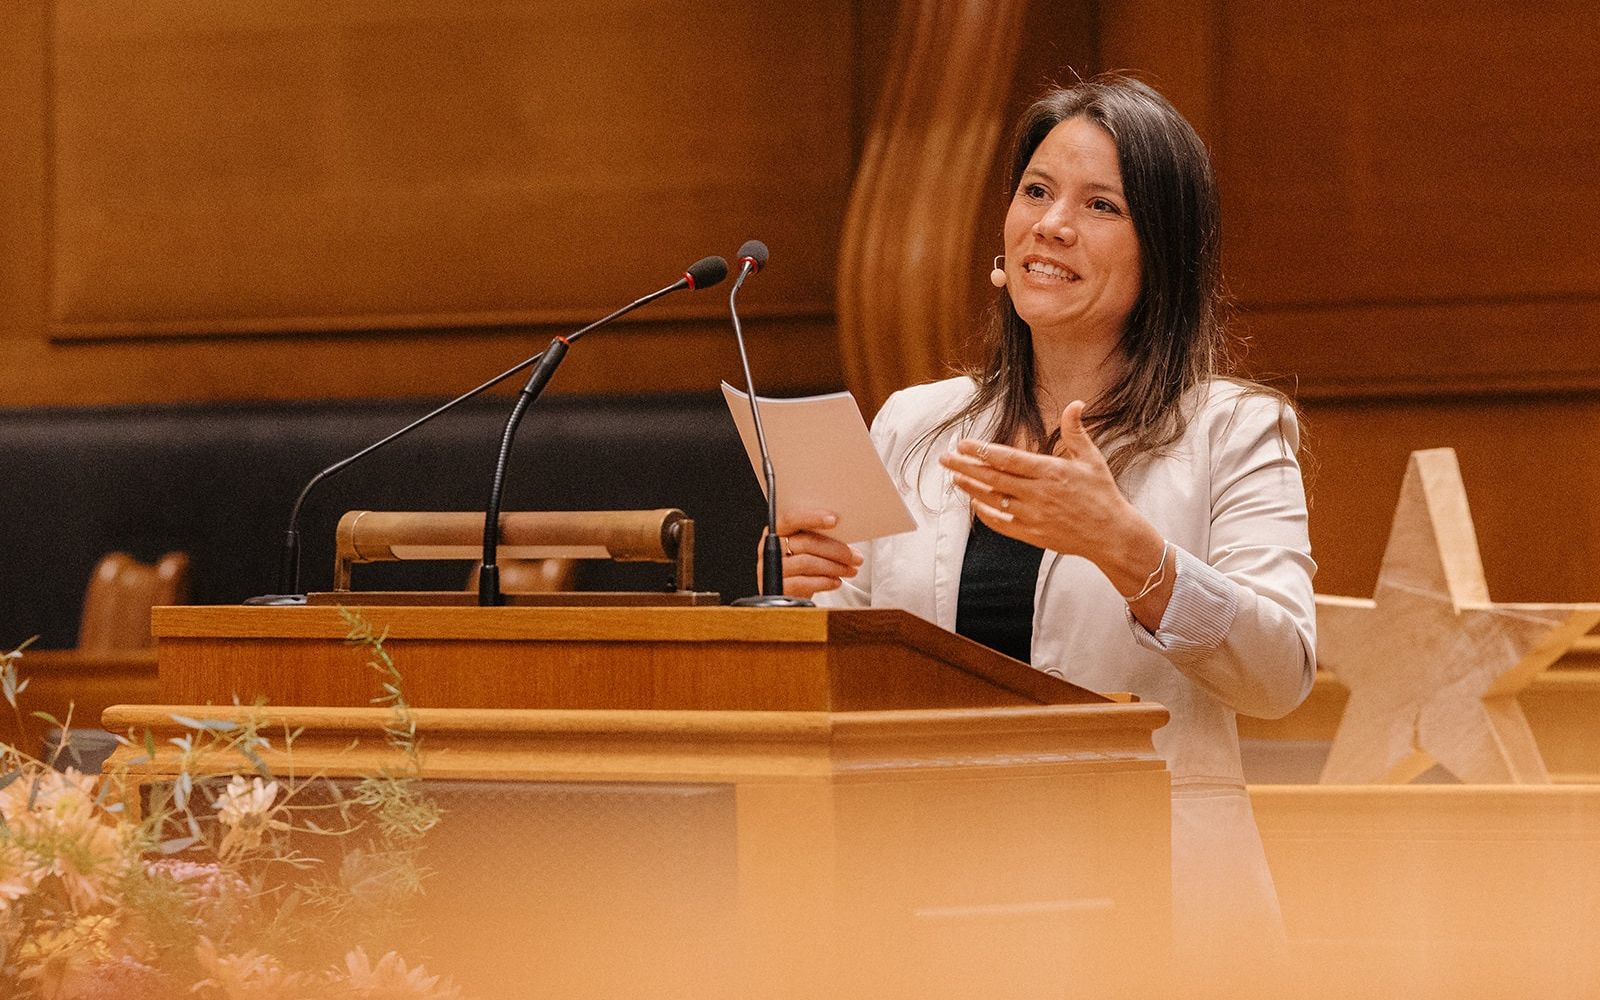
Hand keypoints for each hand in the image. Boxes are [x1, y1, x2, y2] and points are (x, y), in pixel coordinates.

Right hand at [757, 509, 862, 598]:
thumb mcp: (807, 548)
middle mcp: (770, 548)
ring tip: (850, 570)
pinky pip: (803, 583)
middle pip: (805, 543)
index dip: (812, 517)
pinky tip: (836, 582)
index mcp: (777, 531)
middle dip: (836, 549)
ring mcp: (771, 569)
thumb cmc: (800, 567)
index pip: (791, 518)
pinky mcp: (777, 589)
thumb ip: (819, 537)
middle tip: (856, 557)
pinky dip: (824, 582)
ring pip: (807, 562)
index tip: (835, 520)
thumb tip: (846, 532)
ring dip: (834, 566)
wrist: (788, 594)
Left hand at [938, 401, 1155, 579]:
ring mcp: (1033, 516)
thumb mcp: (1092, 459)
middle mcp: (1038, 494)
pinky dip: (985, 513)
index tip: (963, 443)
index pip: (1008, 458)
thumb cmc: (1102, 494)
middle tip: (944, 457)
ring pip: (993, 500)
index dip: (982, 450)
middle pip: (993, 478)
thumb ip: (1076, 431)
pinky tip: (975, 503)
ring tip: (954, 477)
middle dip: (965, 466)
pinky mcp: (1031, 534)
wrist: (1111, 535)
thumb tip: (1075, 403)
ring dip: (970, 488)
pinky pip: (1001, 523)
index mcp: (1051, 472)